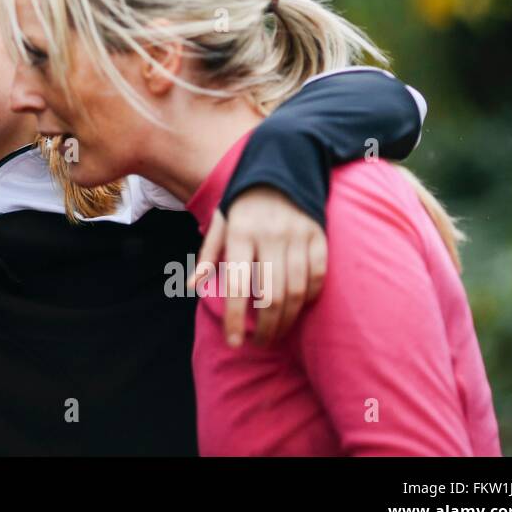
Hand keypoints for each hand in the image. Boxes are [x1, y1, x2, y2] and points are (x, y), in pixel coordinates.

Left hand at [187, 186, 326, 347]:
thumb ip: (208, 254)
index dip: (234, 318)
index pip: (235, 284)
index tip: (234, 343)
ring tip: (277, 332)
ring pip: (296, 290)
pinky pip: (318, 276)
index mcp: (240, 232)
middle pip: (271, 295)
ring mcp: (298, 236)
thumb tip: (192, 286)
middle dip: (265, 327)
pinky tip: (299, 308)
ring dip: (287, 319)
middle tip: (260, 342)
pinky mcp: (319, 236)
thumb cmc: (244, 203)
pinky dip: (309, 297)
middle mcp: (270, 235)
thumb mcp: (221, 222)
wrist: (281, 168)